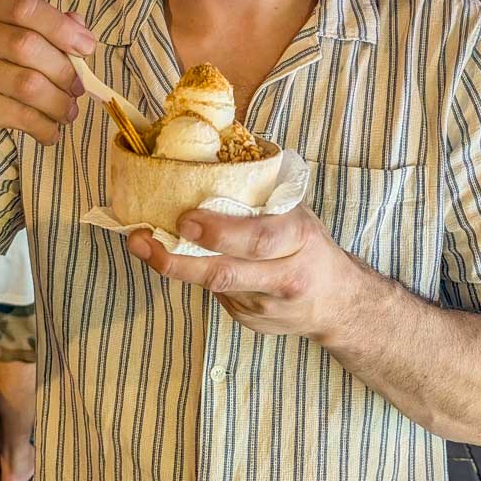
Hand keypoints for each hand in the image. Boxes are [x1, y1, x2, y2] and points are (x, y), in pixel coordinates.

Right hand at [0, 0, 94, 158]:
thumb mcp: (18, 48)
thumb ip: (50, 33)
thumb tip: (82, 30)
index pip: (26, 7)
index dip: (62, 26)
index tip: (87, 48)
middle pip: (29, 45)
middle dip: (64, 71)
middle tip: (78, 89)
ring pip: (28, 84)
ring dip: (59, 103)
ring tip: (68, 112)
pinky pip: (20, 115)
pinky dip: (44, 126)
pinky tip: (51, 132)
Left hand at [126, 204, 360, 341]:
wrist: (338, 303)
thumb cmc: (310, 245)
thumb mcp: (297, 213)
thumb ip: (261, 197)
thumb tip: (211, 159)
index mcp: (299, 239)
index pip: (257, 239)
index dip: (218, 232)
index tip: (185, 219)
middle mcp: (284, 277)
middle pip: (225, 273)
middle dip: (178, 258)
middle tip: (144, 238)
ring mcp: (266, 306)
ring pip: (213, 287)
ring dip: (174, 266)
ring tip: (142, 245)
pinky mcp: (250, 321)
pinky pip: (216, 296)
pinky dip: (196, 276)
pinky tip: (180, 259)